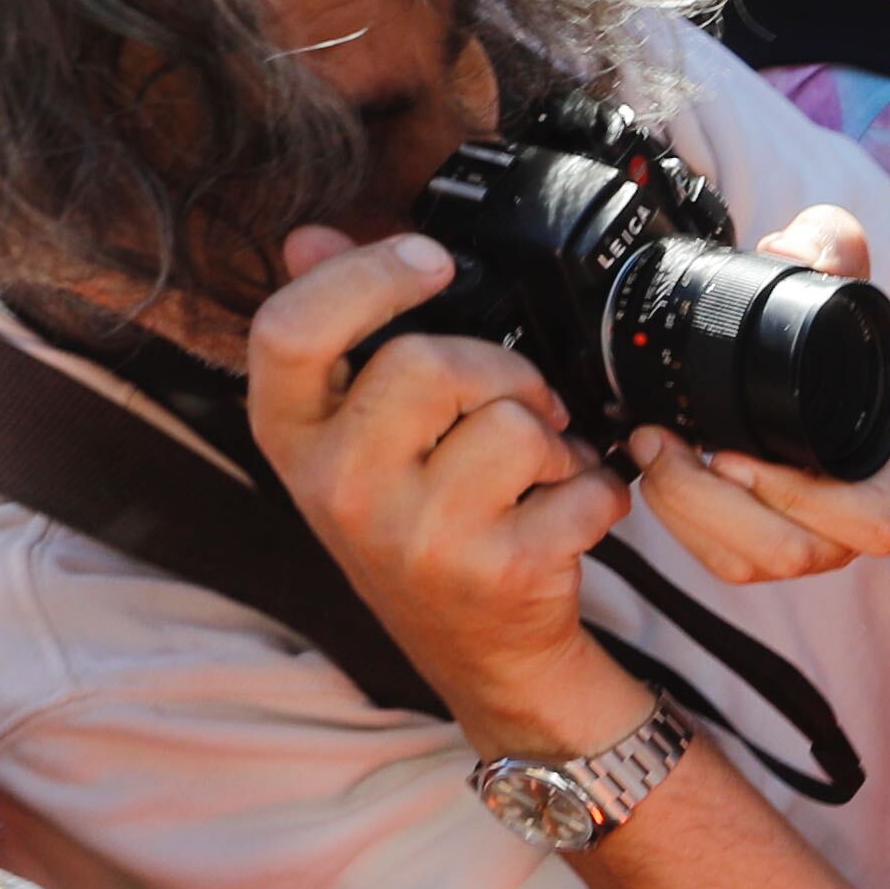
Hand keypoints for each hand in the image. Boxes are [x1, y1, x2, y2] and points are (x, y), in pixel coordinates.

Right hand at [241, 226, 632, 749]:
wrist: (482, 655)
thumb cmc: (421, 526)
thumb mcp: (359, 442)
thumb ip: (341, 337)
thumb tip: (310, 233)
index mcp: (291, 441)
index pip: (289, 330)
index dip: (364, 278)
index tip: (430, 259)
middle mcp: (338, 489)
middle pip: (427, 363)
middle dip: (500, 369)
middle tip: (522, 402)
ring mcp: (417, 536)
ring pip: (514, 422)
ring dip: (553, 435)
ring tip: (542, 467)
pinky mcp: (499, 572)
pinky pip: (580, 484)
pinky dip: (600, 489)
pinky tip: (574, 509)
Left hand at [621, 209, 889, 584]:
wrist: (879, 442)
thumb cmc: (862, 384)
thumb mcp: (858, 309)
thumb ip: (837, 258)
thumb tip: (792, 244)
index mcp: (887, 487)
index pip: (854, 517)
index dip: (788, 493)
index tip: (728, 454)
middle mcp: (851, 534)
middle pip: (781, 548)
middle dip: (705, 498)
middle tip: (658, 439)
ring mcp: (812, 553)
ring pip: (745, 562)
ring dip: (685, 510)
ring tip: (652, 450)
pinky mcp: (772, 561)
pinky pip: (724, 563)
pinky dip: (681, 525)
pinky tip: (660, 477)